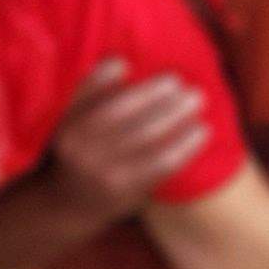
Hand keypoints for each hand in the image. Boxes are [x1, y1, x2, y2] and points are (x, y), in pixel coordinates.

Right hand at [45, 59, 210, 221]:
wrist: (68, 207)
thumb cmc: (79, 151)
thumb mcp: (71, 124)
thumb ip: (89, 95)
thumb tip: (120, 62)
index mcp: (68, 128)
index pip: (86, 96)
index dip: (102, 78)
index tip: (124, 63)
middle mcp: (81, 150)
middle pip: (121, 112)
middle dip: (155, 93)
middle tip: (180, 81)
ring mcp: (104, 173)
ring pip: (146, 136)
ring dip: (176, 114)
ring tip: (196, 99)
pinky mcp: (127, 191)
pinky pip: (162, 163)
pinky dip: (185, 144)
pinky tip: (201, 131)